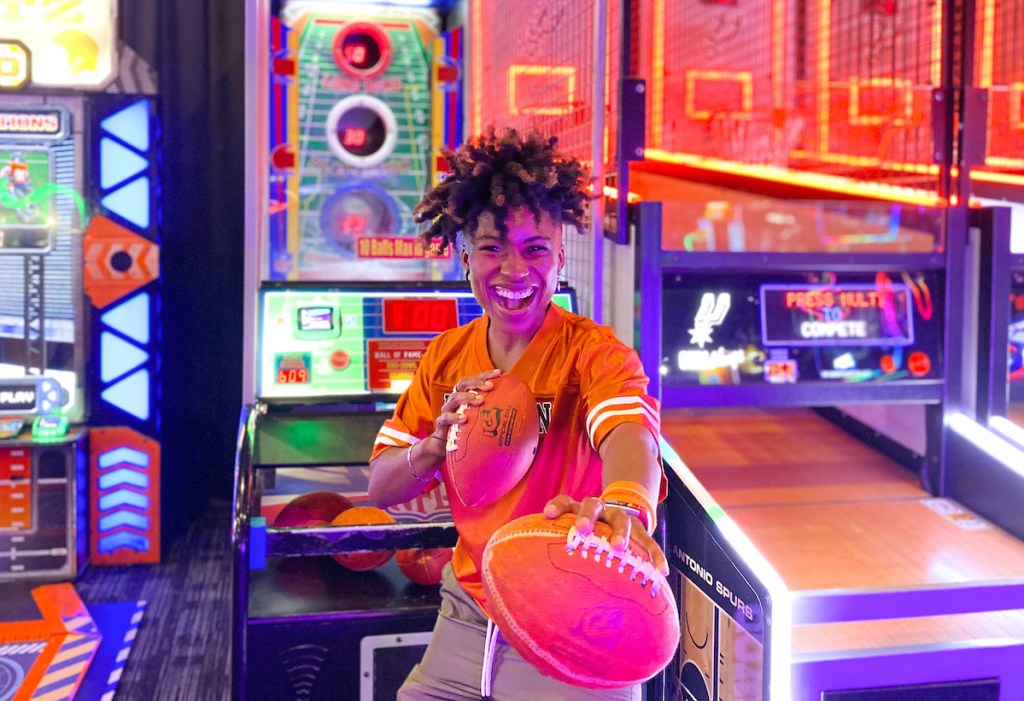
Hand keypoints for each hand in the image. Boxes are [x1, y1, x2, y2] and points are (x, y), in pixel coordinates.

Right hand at [424, 369, 501, 458]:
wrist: (445, 445)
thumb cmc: (467, 429)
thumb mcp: (480, 419)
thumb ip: (493, 412)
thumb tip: (518, 412)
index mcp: (464, 395)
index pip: (474, 380)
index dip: (485, 375)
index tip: (499, 373)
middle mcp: (455, 399)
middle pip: (463, 384)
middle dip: (477, 382)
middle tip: (490, 386)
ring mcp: (447, 410)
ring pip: (454, 398)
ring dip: (468, 397)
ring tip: (480, 400)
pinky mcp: (441, 422)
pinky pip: (446, 417)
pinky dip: (455, 417)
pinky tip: (465, 419)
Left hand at [544, 494, 668, 575]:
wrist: (622, 514)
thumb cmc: (591, 535)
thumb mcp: (575, 534)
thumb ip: (558, 547)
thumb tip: (536, 577)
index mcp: (580, 509)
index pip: (566, 501)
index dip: (558, 505)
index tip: (548, 514)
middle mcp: (601, 510)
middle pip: (592, 505)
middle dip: (586, 517)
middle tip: (582, 530)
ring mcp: (622, 518)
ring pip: (621, 520)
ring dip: (619, 533)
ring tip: (618, 547)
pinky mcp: (641, 530)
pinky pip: (649, 543)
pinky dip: (655, 555)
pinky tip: (660, 571)